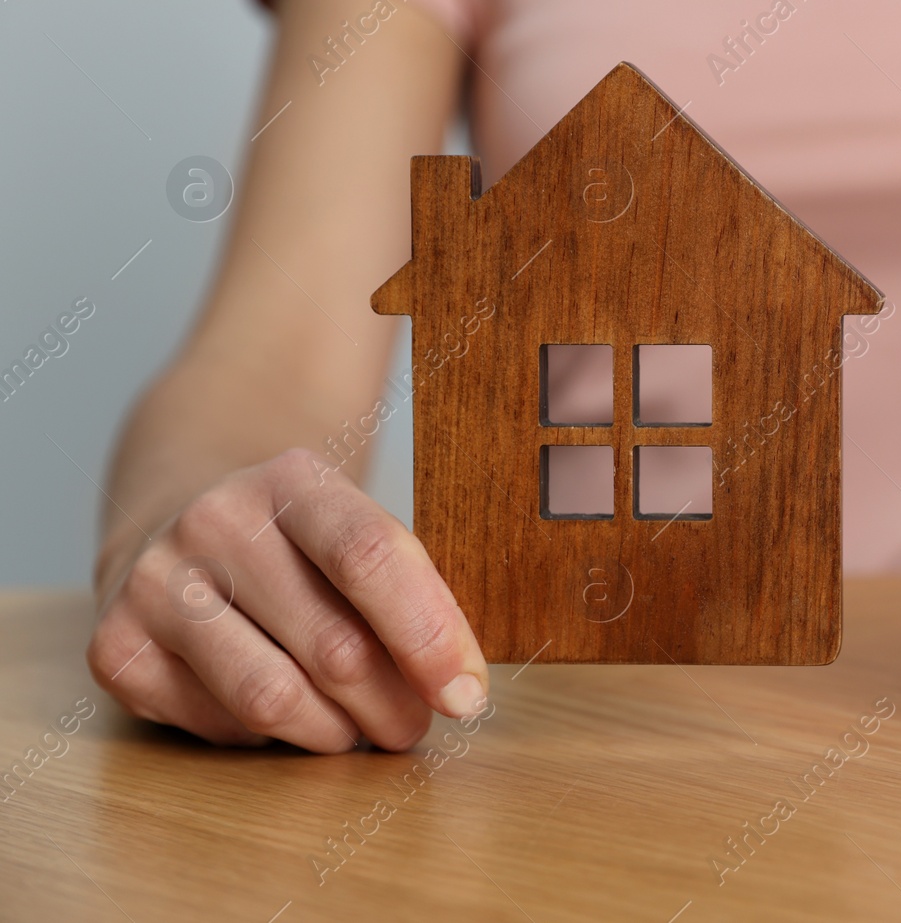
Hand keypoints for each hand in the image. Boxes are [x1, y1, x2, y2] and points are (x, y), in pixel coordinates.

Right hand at [87, 449, 488, 751]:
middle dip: (392, 706)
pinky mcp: (117, 647)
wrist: (175, 521)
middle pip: (332, 644)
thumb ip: (413, 595)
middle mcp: (215, 522)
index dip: (428, 637)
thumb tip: (460, 689)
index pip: (370, 558)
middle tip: (413, 725)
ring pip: (273, 698)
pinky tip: (280, 706)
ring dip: (335, 733)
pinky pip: (220, 726)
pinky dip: (267, 737)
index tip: (465, 695)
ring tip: (356, 728)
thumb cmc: (298, 546)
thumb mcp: (358, 534)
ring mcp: (157, 584)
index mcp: (294, 480)